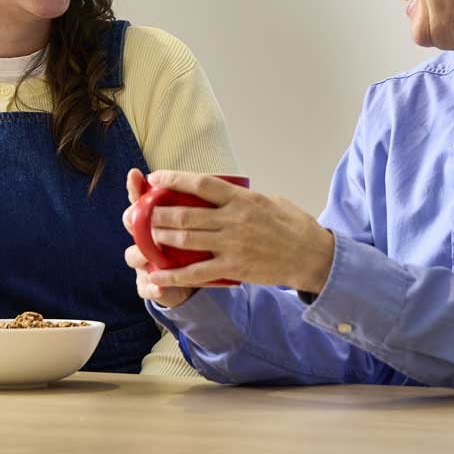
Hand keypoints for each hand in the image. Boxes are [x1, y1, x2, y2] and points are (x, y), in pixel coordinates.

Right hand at [122, 167, 196, 307]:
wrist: (197, 278)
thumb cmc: (200, 241)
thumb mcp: (203, 220)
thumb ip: (203, 203)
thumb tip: (217, 179)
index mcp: (155, 219)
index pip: (141, 199)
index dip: (136, 188)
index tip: (136, 175)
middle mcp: (145, 238)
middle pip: (133, 226)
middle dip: (134, 221)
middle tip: (136, 216)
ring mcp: (145, 262)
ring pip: (134, 255)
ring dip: (140, 254)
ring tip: (147, 255)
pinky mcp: (150, 284)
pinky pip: (145, 286)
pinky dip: (152, 286)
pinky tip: (158, 286)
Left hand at [132, 170, 336, 293]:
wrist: (312, 256)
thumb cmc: (294, 226)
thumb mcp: (270, 200)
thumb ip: (242, 199)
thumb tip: (222, 194)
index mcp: (242, 199)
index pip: (201, 185)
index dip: (174, 180)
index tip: (156, 178)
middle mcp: (234, 220)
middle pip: (186, 214)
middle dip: (158, 212)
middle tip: (141, 212)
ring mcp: (232, 246)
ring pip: (186, 240)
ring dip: (161, 237)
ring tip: (145, 236)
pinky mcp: (233, 269)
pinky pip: (197, 272)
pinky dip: (173, 274)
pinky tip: (156, 274)